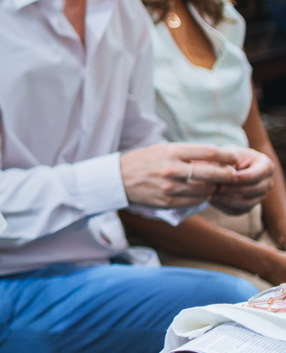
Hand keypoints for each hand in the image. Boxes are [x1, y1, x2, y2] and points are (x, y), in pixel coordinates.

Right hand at [119, 143, 238, 207]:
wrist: (117, 179)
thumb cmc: (142, 161)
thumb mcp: (161, 150)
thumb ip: (186, 153)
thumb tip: (215, 158)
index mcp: (171, 152)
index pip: (208, 152)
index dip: (226, 156)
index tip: (234, 158)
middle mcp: (171, 170)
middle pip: (211, 173)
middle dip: (227, 175)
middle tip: (233, 175)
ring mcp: (170, 188)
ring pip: (205, 190)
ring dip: (214, 187)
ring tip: (214, 184)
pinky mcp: (167, 202)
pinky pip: (194, 201)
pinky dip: (201, 198)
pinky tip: (200, 193)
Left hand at [209, 146, 273, 215]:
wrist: (223, 166)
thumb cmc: (226, 156)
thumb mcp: (226, 153)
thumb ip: (227, 161)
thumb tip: (224, 173)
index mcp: (265, 166)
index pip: (258, 175)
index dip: (244, 177)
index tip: (229, 177)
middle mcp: (266, 183)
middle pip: (255, 190)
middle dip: (234, 189)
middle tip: (218, 186)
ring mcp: (258, 196)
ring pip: (247, 203)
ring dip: (228, 199)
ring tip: (212, 193)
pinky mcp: (247, 206)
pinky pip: (237, 211)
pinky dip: (223, 206)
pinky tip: (211, 198)